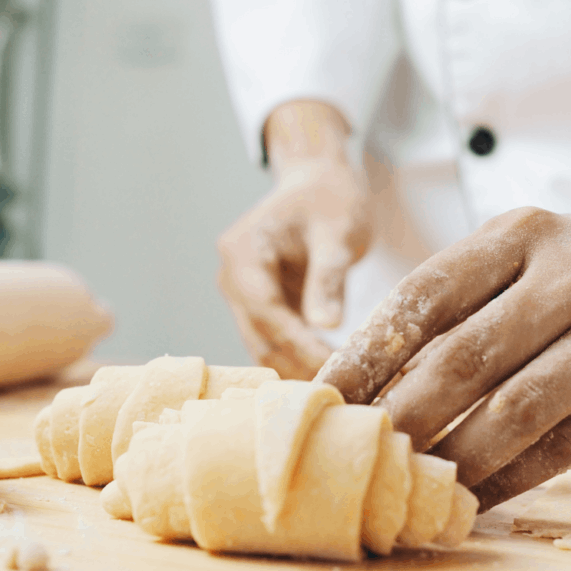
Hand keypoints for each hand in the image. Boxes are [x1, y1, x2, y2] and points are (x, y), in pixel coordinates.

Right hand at [218, 101, 371, 379]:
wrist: (319, 181)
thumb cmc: (331, 199)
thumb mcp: (337, 233)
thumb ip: (328, 278)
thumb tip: (326, 325)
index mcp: (243, 253)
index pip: (267, 310)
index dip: (298, 343)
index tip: (333, 367)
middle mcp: (232, 275)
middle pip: (259, 333)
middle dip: (296, 362)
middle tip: (338, 388)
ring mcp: (241, 291)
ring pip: (263, 343)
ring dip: (295, 365)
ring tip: (334, 386)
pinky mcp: (259, 302)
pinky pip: (273, 337)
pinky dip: (297, 354)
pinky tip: (325, 369)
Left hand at [316, 207, 570, 507]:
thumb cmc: (563, 281)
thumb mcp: (508, 265)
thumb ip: (447, 312)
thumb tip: (364, 382)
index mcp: (519, 233)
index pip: (424, 295)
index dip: (367, 351)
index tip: (327, 393)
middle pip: (464, 356)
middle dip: (401, 412)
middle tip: (357, 449)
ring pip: (514, 410)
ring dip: (452, 454)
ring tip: (407, 479)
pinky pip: (563, 447)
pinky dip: (508, 478)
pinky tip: (470, 495)